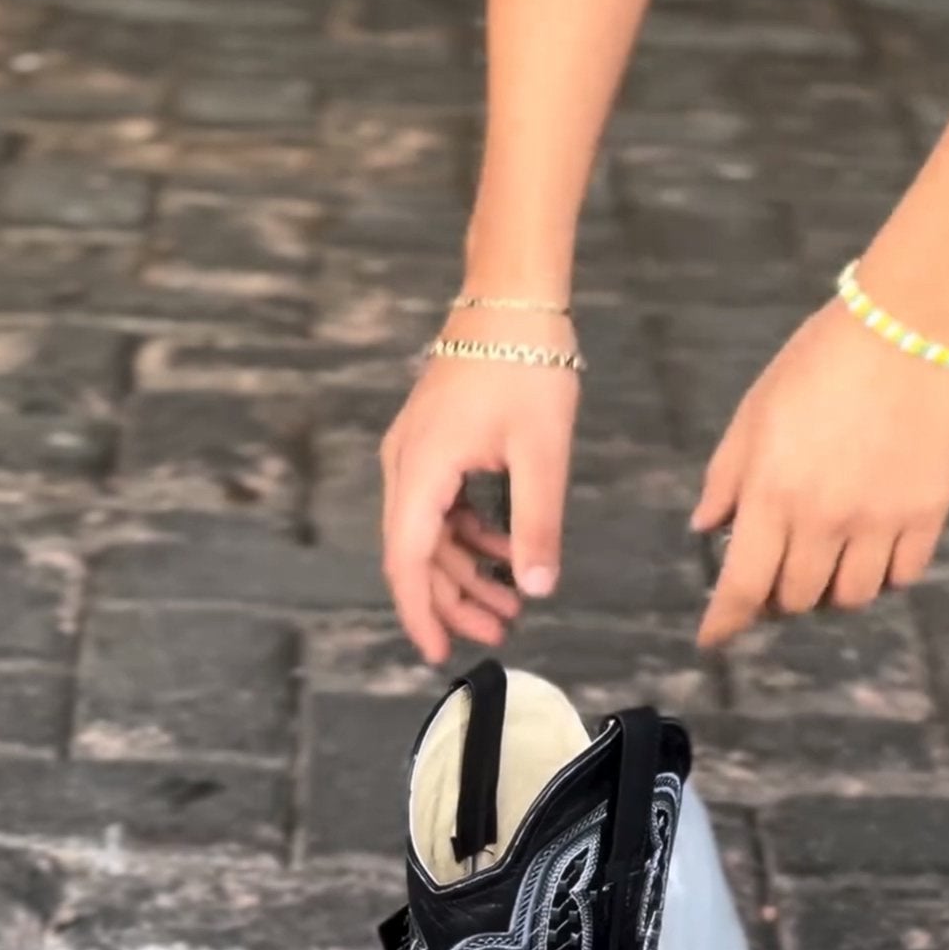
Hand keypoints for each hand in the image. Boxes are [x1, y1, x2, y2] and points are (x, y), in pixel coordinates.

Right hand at [381, 307, 579, 663]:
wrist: (512, 296)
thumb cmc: (525, 363)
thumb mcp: (542, 453)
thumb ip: (537, 525)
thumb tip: (537, 587)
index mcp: (422, 471)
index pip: (408, 561)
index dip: (421, 612)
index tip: (438, 653)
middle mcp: (406, 466)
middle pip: (418, 555)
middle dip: (454, 601)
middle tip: (498, 634)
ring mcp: (417, 455)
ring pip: (431, 535)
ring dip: (466, 572)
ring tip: (510, 605)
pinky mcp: (435, 446)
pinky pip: (442, 508)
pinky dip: (471, 538)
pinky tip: (507, 554)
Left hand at [692, 300, 948, 646]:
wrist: (909, 322)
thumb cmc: (821, 360)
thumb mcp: (755, 412)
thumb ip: (727, 476)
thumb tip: (706, 528)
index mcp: (773, 494)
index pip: (741, 586)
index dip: (723, 623)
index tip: (712, 640)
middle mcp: (825, 519)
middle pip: (795, 599)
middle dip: (778, 597)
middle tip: (778, 573)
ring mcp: (879, 520)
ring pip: (850, 599)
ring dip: (831, 592)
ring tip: (827, 563)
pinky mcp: (926, 512)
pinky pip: (902, 577)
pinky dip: (883, 576)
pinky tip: (872, 551)